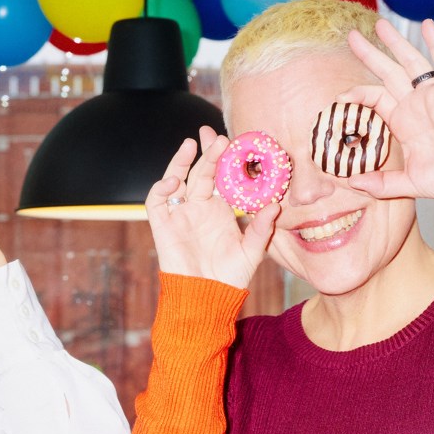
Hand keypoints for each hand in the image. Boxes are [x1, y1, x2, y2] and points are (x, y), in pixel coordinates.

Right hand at [145, 126, 279, 288]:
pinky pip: (157, 201)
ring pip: (176, 179)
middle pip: (200, 172)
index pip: (221, 177)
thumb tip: (276, 205)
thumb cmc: (230, 276)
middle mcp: (199, 206)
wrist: (206, 297)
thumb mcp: (252, 251)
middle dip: (206, 153)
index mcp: (220, 208)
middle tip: (215, 136)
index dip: (225, 159)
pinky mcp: (162, 224)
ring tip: (191, 146)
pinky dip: (162, 188)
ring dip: (181, 161)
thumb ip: (262, 228)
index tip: (234, 142)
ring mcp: (179, 214)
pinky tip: (174, 181)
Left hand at [339, 19, 433, 200]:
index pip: (375, 98)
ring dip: (395, 42)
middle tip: (352, 36)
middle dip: (370, 54)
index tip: (340, 97)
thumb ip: (381, 183)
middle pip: (388, 72)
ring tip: (379, 24)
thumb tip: (354, 184)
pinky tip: (427, 25)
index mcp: (404, 122)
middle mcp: (415, 104)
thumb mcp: (407, 182)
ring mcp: (432, 96)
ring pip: (409, 62)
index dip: (358, 94)